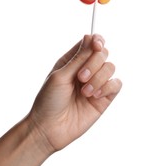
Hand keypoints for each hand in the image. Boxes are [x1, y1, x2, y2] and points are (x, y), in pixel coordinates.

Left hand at [29, 34, 121, 151]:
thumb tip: (90, 36)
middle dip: (94, 63)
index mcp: (73, 61)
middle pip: (103, 53)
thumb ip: (78, 58)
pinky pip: (116, 84)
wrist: (49, 128)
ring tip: (85, 92)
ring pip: (110, 67)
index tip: (96, 46)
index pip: (91, 43)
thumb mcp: (61, 75)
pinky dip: (107, 87)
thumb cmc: (49, 100)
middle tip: (80, 78)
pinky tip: (95, 96)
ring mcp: (96, 83)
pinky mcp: (104, 97)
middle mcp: (86, 69)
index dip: (97, 41)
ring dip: (99, 78)